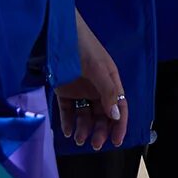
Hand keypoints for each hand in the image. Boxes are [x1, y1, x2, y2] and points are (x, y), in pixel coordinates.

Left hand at [56, 10, 127, 149]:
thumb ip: (108, 92)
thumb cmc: (83, 47)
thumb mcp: (98, 69)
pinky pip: (68, 110)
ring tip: (78, 139)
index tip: (116, 141)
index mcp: (110, 81)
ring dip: (84, 128)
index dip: (119, 124)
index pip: (120, 106)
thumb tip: (116, 115)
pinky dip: (68, 121)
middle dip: (100, 130)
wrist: (57, 33)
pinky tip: (67, 131)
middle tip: (94, 144)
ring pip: (85, 115)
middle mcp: (97, 87)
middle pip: (102, 114)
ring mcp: (80, 89)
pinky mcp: (64, 91)